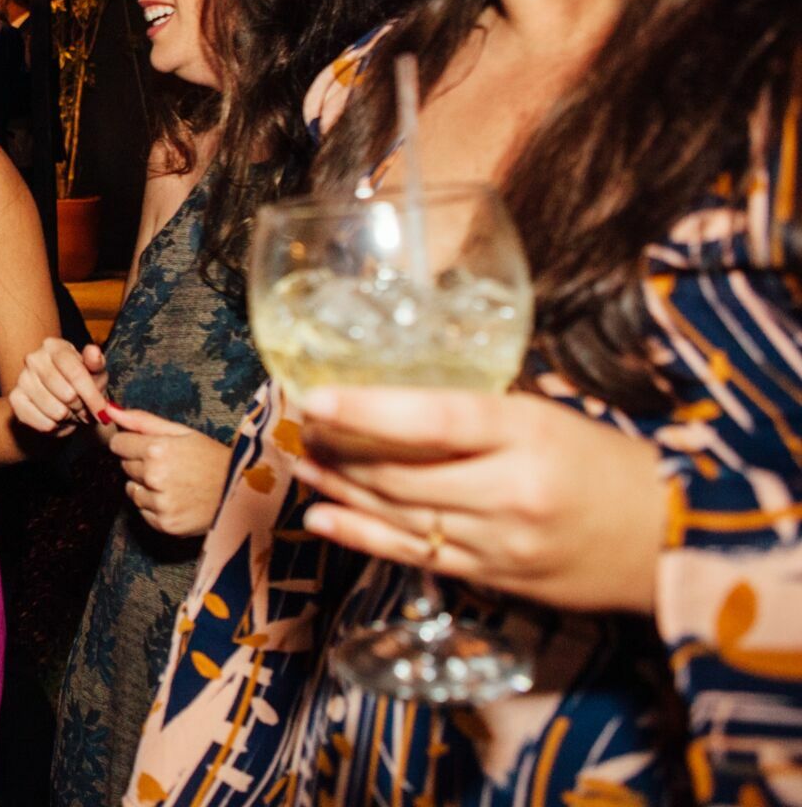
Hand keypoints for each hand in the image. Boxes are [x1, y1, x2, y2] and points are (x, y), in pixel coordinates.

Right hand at [9, 338, 110, 435]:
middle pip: (67, 394)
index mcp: (54, 346)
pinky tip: (57, 418)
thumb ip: (96, 364)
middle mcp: (34, 358)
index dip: (92, 395)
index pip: (76, 372)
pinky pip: (43, 423)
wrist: (63, 401)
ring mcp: (22, 378)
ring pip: (56, 411)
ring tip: (70, 411)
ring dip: (69, 417)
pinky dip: (56, 426)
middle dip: (81, 407)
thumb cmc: (81, 383)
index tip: (103, 412)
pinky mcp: (14, 399)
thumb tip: (94, 351)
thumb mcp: (95, 373)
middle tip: (83, 407)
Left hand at [106, 406, 230, 536]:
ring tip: (174, 483)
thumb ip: (142, 421)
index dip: (131, 444)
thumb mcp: (181, 432)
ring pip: (132, 491)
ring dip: (146, 487)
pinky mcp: (165, 524)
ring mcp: (160, 503)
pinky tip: (176, 499)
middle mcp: (155, 478)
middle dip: (141, 464)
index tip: (146, 447)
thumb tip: (110, 409)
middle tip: (169, 465)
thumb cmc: (212, 458)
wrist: (241, 493)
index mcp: (157, 450)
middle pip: (125, 467)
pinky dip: (155, 507)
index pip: (118, 444)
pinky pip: (144, 512)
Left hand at [292, 387, 664, 614]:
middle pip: (403, 472)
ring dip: (342, 489)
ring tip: (305, 464)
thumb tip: (394, 397)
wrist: (670, 542)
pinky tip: (322, 517)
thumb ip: (478, 413)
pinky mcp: (493, 577)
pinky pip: (413, 555)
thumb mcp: (548, 417)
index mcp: (527, 434)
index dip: (368, 410)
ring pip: (400, 514)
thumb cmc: (604, 464)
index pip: (434, 419)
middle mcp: (509, 490)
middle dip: (342, 450)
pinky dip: (361, 536)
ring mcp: (498, 541)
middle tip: (303, 428)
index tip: (316, 397)